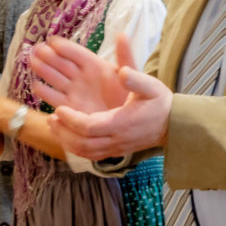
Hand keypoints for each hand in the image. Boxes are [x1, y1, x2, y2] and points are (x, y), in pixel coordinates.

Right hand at [31, 35, 130, 112]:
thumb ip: (125, 56)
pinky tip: (36, 86)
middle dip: (49, 56)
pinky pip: (55, 98)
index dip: (65, 47)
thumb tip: (122, 35)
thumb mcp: (131, 73)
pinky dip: (46, 93)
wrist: (130, 121)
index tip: (52, 40)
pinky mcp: (70, 107)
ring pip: (55, 78)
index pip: (77, 53)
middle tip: (36, 49)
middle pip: (62, 64)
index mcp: (96, 65)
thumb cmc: (132, 94)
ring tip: (32, 61)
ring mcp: (75, 91)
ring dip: (43, 70)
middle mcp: (82, 77)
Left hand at [50, 66, 171, 159]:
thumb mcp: (151, 86)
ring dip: (66, 140)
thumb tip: (121, 71)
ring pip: (84, 152)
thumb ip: (135, 77)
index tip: (59, 109)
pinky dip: (75, 147)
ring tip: (54, 124)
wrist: (173, 125)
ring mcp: (116, 148)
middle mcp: (116, 139)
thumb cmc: (160, 103)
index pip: (89, 127)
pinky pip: (90, 155)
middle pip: (82, 143)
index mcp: (121, 123)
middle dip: (64, 131)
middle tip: (52, 117)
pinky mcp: (116, 151)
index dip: (71, 120)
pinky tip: (67, 134)